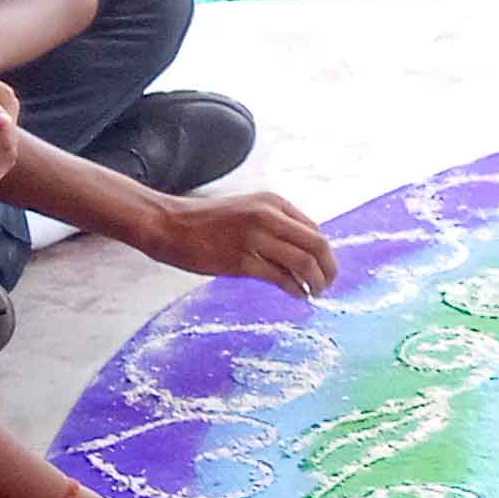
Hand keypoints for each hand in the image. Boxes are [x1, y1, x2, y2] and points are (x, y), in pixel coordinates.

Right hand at [153, 192, 338, 296]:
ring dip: (315, 282)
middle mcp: (268, 216)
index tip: (322, 269)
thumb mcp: (248, 211)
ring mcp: (255, 238)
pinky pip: (280, 278)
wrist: (169, 224)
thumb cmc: (207, 222)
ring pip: (304, 262)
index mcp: (273, 202)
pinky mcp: (242, 260)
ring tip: (314, 293)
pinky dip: (295, 289)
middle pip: (317, 245)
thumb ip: (274, 226)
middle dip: (329, 269)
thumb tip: (301, 252)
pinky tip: (296, 295)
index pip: (314, 230)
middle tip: (327, 285)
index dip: (323, 254)